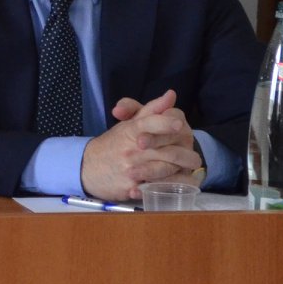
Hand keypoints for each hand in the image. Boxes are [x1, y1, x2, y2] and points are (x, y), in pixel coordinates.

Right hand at [81, 89, 203, 200]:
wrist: (87, 167)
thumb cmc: (113, 144)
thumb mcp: (129, 124)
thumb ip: (152, 110)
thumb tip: (171, 95)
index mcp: (130, 131)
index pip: (147, 123)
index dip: (163, 123)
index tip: (179, 125)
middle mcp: (130, 150)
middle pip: (164, 151)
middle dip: (184, 155)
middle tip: (195, 158)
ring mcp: (131, 170)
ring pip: (164, 171)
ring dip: (179, 171)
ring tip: (187, 170)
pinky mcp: (131, 188)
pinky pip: (156, 188)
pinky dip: (169, 187)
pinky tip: (177, 185)